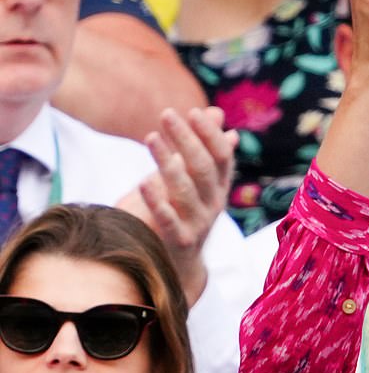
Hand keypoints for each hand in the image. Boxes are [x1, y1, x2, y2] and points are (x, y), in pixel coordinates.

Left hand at [118, 106, 236, 305]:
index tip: (193, 111)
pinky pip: (169, 220)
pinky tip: (143, 182)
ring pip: (186, 190)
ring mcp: (199, 223)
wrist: (179, 261)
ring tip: (150, 138)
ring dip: (167, 162)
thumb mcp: (194, 177)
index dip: (210, 134)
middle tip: (166, 114)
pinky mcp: (181, 241)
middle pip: (203, 168)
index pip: (222, 156)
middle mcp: (214, 203)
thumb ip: (203, 146)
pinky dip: (156, 202)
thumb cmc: (182, 209)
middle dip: (186, 139)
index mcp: (219, 185)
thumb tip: (215, 113)